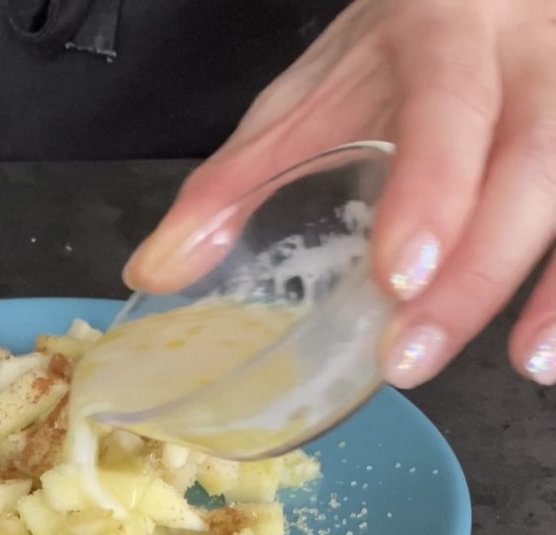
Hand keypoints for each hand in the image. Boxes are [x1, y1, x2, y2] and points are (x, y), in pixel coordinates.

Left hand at [124, 0, 555, 388]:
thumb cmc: (386, 59)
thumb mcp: (303, 101)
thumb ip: (232, 184)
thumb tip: (153, 272)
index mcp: (446, 36)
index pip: (448, 108)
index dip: (432, 190)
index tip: (397, 273)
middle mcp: (531, 61)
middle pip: (534, 161)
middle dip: (477, 270)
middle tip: (410, 355)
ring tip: (525, 364)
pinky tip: (547, 345)